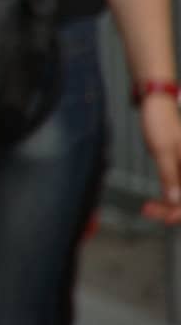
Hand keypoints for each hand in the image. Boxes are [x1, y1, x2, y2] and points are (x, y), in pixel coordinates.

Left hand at [139, 94, 180, 224]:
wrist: (156, 105)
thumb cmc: (160, 122)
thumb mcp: (163, 150)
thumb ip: (170, 176)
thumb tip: (175, 200)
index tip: (166, 219)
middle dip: (173, 211)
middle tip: (150, 212)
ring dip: (168, 206)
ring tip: (147, 209)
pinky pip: (178, 189)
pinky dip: (167, 197)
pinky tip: (154, 203)